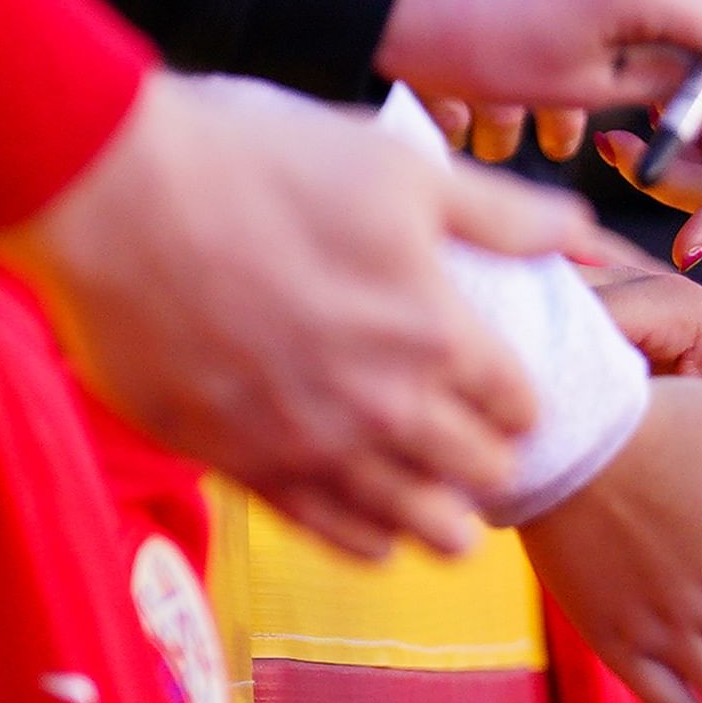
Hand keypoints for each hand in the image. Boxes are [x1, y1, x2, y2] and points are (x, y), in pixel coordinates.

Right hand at [0, 73, 593, 561]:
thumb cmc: (260, 163)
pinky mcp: (238, 464)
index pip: (516, 402)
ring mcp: (309, 445)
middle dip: (489, 461)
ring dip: (440, 520)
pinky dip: (362, 539)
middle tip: (483, 453)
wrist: (118, 196)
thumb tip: (583, 230)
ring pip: (412, 521)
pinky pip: (326, 532)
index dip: (520, 399)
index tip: (508, 392)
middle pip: (477, 471)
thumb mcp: (401, 168)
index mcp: (435, 331)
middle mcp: (383, 405)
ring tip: (453, 523)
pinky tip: (375, 539)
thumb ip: (500, 214)